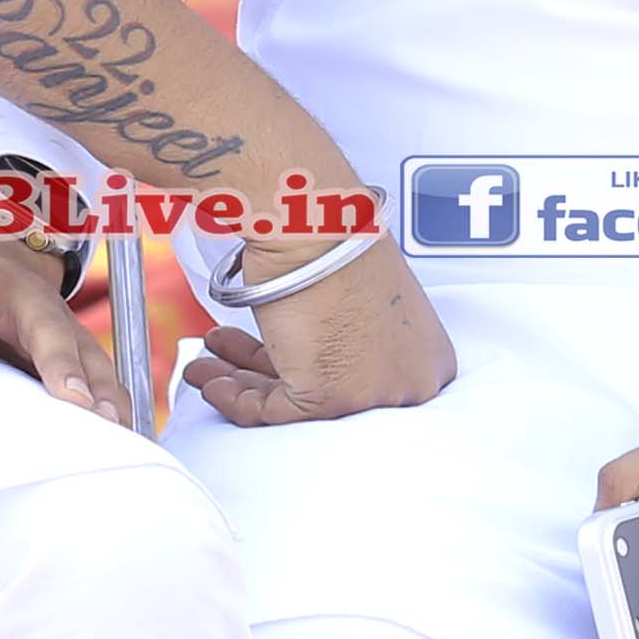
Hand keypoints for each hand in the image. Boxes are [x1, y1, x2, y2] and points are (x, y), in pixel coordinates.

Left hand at [0, 237, 129, 422]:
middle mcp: (19, 299)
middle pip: (48, 326)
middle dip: (60, 362)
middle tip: (70, 399)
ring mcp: (53, 320)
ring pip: (84, 349)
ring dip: (99, 385)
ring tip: (110, 423)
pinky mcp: (72, 345)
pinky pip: (102, 372)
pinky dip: (117, 399)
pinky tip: (127, 433)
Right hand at [185, 239, 459, 426]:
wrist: (320, 226)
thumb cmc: (341, 243)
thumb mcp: (364, 301)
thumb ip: (350, 338)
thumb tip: (312, 350)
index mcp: (430, 360)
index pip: (361, 382)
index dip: (306, 368)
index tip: (271, 361)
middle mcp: (410, 386)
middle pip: (327, 395)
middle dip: (264, 376)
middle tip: (228, 363)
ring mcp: (373, 396)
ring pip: (295, 404)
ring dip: (240, 382)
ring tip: (208, 365)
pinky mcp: (330, 400)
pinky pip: (271, 412)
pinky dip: (234, 396)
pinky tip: (212, 378)